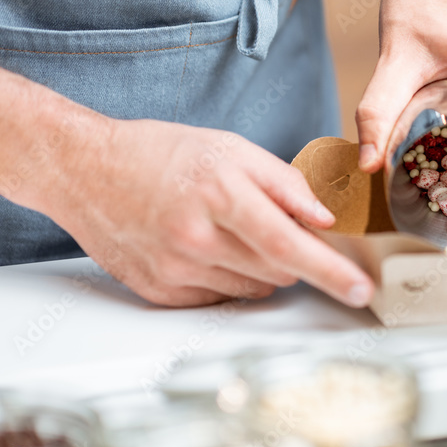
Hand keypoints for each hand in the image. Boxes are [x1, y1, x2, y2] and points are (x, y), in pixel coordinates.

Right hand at [47, 117, 373, 306]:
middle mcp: (197, 239)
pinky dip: (228, 276)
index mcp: (220, 195)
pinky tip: (205, 246)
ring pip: (254, 287)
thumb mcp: (231, 150)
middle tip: (272, 223)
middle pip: (279, 269)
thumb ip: (284, 184)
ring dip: (261, 265)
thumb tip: (325, 219)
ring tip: (229, 229)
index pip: (289, 244)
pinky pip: (221, 296)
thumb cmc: (161, 154)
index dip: (331, 270)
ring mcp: (176, 270)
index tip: (362, 289)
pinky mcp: (160, 291)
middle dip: (294, 252)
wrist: (85, 170)